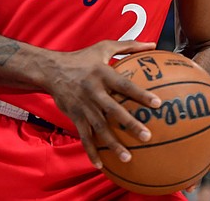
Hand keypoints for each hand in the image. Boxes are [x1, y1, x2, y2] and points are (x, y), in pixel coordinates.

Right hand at [45, 40, 159, 168]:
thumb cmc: (83, 58)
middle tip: (147, 136)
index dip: (141, 94)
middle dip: (130, 124)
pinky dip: (91, 151)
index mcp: (102, 74)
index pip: (125, 85)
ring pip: (99, 128)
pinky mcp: (75, 117)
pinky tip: (101, 165)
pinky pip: (84, 136)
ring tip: (128, 158)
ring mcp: (83, 106)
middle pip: (113, 110)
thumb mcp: (104, 47)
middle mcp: (93, 91)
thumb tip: (153, 44)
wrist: (52, 70)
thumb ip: (129, 46)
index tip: (157, 104)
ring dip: (113, 144)